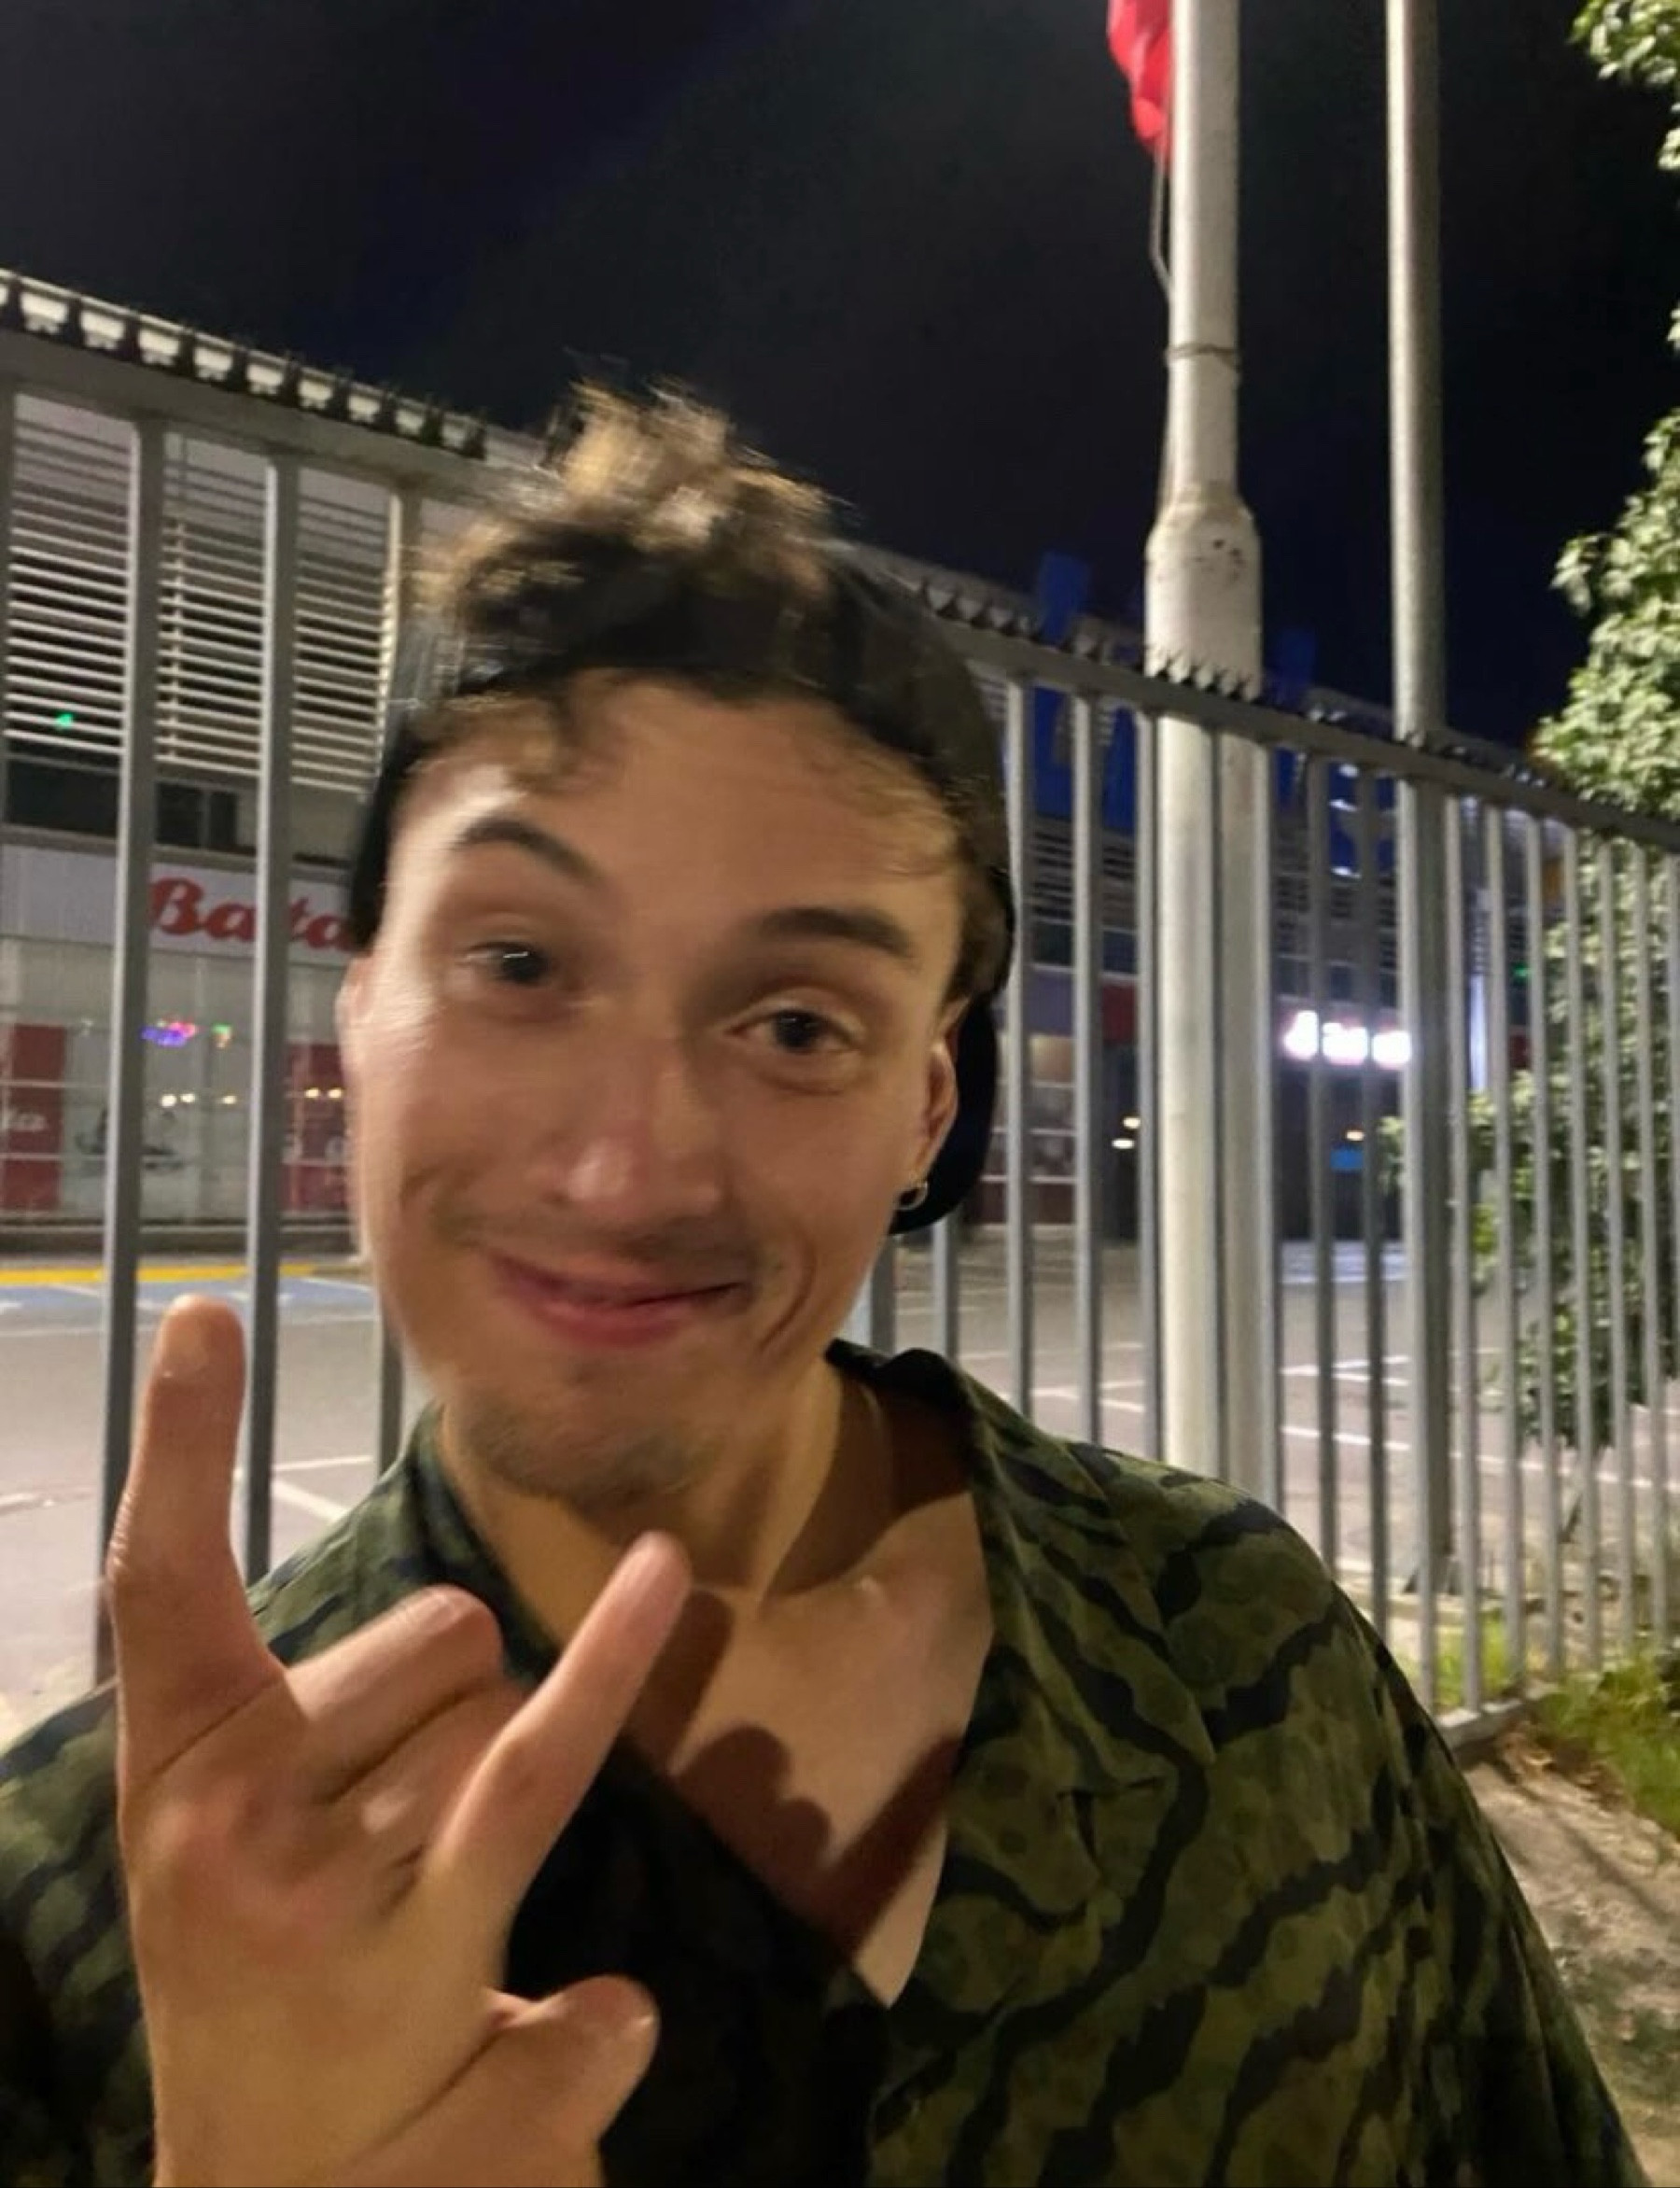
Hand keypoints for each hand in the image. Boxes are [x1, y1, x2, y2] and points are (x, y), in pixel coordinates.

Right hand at [106, 1296, 688, 2187]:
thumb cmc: (256, 1973)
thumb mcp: (219, 1832)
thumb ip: (280, 1700)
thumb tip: (433, 1599)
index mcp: (180, 1766)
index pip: (163, 1581)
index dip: (181, 1444)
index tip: (202, 1312)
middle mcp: (232, 1817)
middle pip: (445, 1634)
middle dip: (453, 1704)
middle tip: (389, 1840)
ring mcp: (330, 1894)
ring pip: (510, 1709)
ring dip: (504, 1780)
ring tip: (430, 1907)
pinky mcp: (431, 1957)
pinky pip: (548, 1777)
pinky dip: (605, 1715)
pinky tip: (642, 1644)